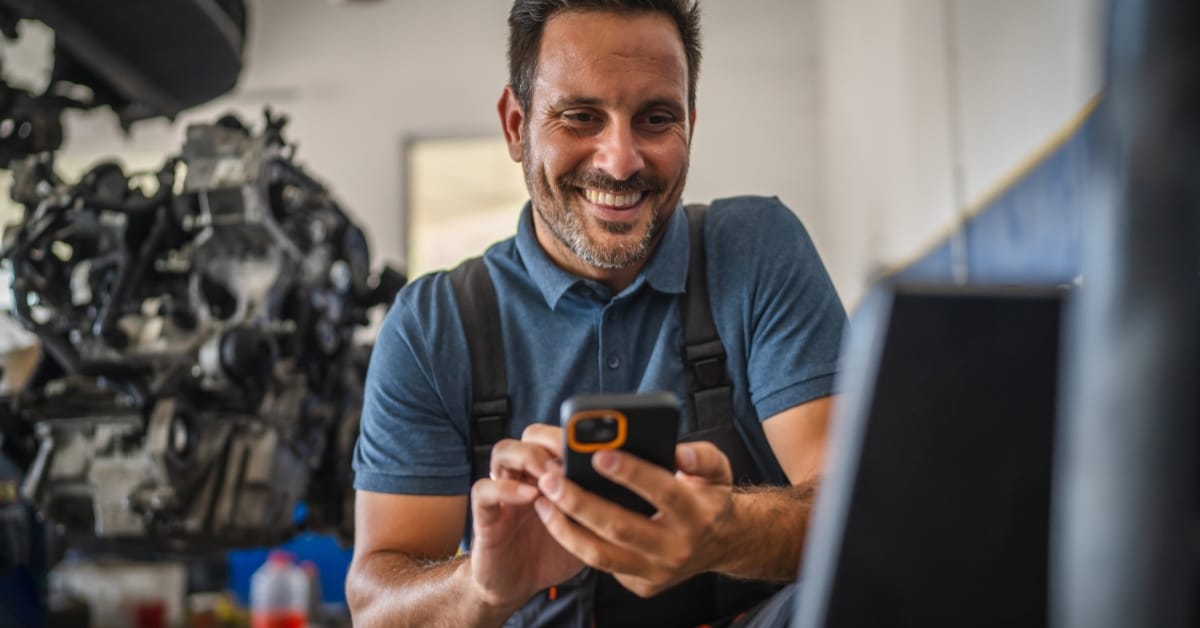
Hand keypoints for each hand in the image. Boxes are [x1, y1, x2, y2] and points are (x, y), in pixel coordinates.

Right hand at [468, 426, 584, 609]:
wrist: (516, 587)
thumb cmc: (553, 553)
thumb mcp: (586, 528)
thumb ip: (601, 506)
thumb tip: (639, 490)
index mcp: (548, 474)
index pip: (557, 435)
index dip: (574, 433)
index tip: (598, 445)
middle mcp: (524, 475)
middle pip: (529, 436)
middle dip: (553, 439)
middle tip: (574, 455)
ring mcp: (502, 492)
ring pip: (503, 452)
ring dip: (530, 457)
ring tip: (553, 474)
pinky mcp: (485, 514)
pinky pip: (485, 490)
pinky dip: (507, 488)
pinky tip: (532, 497)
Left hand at [532, 440, 735, 596]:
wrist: (722, 545)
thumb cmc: (710, 499)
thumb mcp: (718, 470)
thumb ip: (701, 455)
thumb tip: (679, 452)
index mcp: (697, 515)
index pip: (662, 491)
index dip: (631, 473)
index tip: (598, 454)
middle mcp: (676, 548)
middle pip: (621, 527)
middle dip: (580, 502)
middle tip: (551, 478)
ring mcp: (656, 571)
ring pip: (601, 555)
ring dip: (565, 528)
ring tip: (543, 500)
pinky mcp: (641, 584)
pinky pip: (601, 564)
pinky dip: (574, 542)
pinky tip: (555, 519)